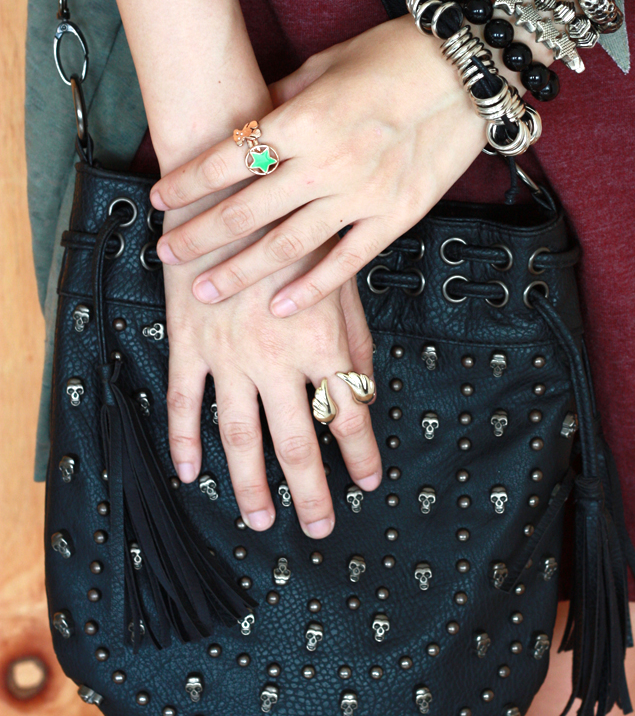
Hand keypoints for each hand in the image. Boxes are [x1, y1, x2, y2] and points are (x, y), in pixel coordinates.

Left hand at [150, 15, 485, 314]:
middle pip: (246, 210)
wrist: (468, 70)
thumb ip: (281, 99)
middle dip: (199, 236)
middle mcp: (327, 162)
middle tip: (167, 253)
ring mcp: (362, 195)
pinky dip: (311, 289)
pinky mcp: (395, 216)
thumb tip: (244, 124)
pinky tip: (281, 307)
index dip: (187, 183)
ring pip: (287, 245)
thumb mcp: (326, 63)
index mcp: (304, 119)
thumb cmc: (397, 56)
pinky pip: (346, 262)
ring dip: (240, 272)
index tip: (161, 198)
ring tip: (206, 291)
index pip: (228, 159)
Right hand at [161, 197, 380, 537]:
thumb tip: (366, 387)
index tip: (367, 482)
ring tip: (260, 519)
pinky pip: (185, 402)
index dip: (361, 454)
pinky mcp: (190, 344)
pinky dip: (185, 441)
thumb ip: (355, 335)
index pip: (349, 413)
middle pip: (298, 439)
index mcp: (322, 340)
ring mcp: (228, 355)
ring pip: (240, 434)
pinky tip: (191, 474)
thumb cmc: (293, 226)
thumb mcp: (340, 274)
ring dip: (252, 482)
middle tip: (321, 526)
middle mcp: (277, 357)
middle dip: (312, 490)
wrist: (229, 189)